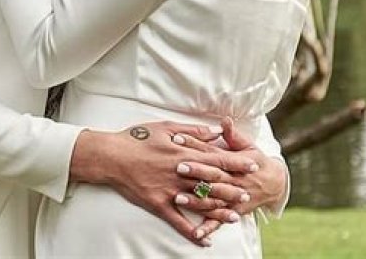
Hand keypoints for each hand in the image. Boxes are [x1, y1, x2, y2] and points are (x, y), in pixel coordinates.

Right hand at [70, 121, 260, 247]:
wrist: (113, 156)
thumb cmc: (138, 138)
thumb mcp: (167, 126)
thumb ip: (193, 130)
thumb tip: (215, 130)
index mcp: (184, 152)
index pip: (217, 159)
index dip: (236, 163)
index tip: (252, 165)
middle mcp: (180, 173)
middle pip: (212, 183)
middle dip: (233, 188)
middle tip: (249, 194)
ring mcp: (170, 190)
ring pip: (200, 203)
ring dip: (219, 210)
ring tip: (235, 216)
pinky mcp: (159, 204)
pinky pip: (178, 221)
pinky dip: (192, 232)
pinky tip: (204, 240)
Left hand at [173, 118, 287, 239]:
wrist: (274, 183)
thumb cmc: (255, 159)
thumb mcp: (247, 144)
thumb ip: (233, 134)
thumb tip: (225, 120)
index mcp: (235, 161)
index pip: (212, 151)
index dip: (195, 144)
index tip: (178, 138)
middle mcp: (235, 180)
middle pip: (213, 175)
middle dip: (196, 171)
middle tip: (178, 166)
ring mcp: (234, 197)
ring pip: (214, 199)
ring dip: (197, 200)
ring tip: (178, 198)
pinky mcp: (234, 211)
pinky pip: (220, 221)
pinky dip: (209, 228)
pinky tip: (196, 234)